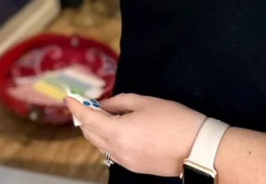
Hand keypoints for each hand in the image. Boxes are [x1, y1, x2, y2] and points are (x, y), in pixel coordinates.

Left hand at [65, 93, 205, 176]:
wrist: (197, 149)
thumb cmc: (174, 120)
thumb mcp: (145, 102)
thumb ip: (119, 102)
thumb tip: (103, 105)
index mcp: (117, 132)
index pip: (87, 119)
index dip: (75, 107)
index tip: (68, 97)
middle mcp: (117, 150)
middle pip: (90, 134)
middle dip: (84, 118)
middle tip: (84, 104)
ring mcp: (125, 161)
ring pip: (100, 144)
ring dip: (95, 129)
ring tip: (101, 114)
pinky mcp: (134, 167)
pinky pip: (112, 151)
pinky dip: (107, 139)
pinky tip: (116, 128)